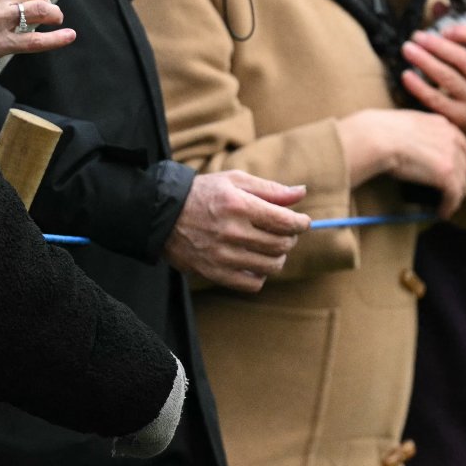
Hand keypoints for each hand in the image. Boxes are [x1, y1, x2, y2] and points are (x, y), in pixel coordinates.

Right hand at [164, 170, 311, 291]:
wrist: (163, 214)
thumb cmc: (204, 193)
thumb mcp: (235, 181)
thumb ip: (270, 189)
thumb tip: (301, 193)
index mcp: (240, 205)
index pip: (285, 221)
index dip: (301, 223)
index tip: (301, 222)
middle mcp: (232, 232)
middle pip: (281, 244)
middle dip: (290, 238)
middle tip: (284, 233)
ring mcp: (223, 255)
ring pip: (270, 266)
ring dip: (278, 257)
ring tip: (270, 247)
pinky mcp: (214, 272)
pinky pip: (251, 283)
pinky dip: (260, 275)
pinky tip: (254, 262)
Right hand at [337, 107, 465, 218]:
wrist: (379, 137)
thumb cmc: (382, 131)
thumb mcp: (407, 123)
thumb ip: (420, 132)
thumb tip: (416, 146)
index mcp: (441, 124)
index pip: (460, 144)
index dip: (462, 159)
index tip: (459, 170)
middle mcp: (451, 138)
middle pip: (463, 164)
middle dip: (460, 178)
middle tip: (453, 192)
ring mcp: (451, 155)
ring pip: (460, 181)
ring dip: (454, 196)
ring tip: (446, 206)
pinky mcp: (447, 174)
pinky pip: (454, 195)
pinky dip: (450, 206)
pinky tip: (442, 212)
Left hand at [399, 21, 465, 148]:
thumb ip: (456, 29)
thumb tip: (438, 5)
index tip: (445, 29)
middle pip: (464, 59)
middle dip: (437, 46)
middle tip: (416, 36)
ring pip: (448, 78)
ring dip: (425, 61)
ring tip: (407, 49)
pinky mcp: (460, 117)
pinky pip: (436, 100)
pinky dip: (419, 86)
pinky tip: (406, 75)